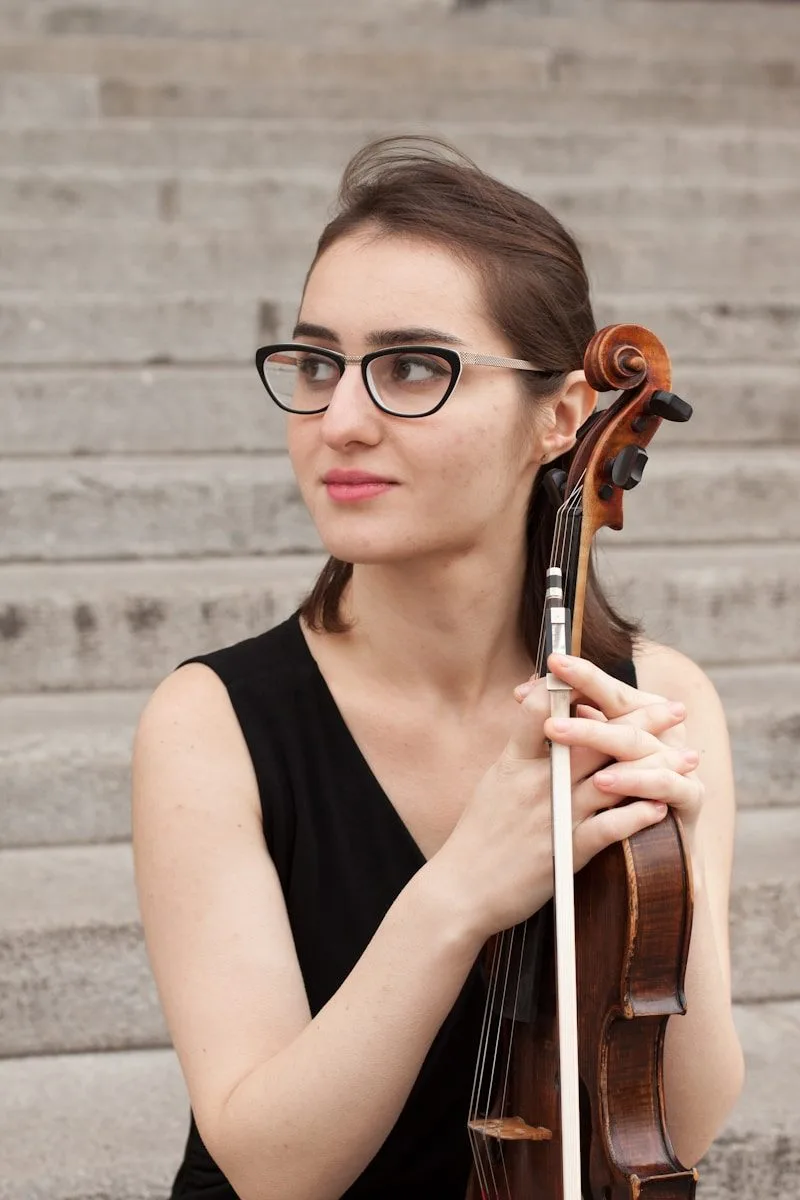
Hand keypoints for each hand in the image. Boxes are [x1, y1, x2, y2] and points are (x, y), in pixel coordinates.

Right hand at [431, 665, 688, 941]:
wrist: (460, 890)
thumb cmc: (479, 835)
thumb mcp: (495, 780)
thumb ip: (522, 749)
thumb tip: (545, 718)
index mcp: (514, 761)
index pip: (546, 708)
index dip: (578, 687)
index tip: (611, 679)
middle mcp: (536, 782)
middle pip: (592, 738)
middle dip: (638, 720)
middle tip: (673, 709)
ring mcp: (553, 815)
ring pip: (611, 779)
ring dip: (655, 767)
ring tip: (686, 758)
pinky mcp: (565, 851)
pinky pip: (609, 828)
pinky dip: (637, 815)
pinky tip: (661, 806)